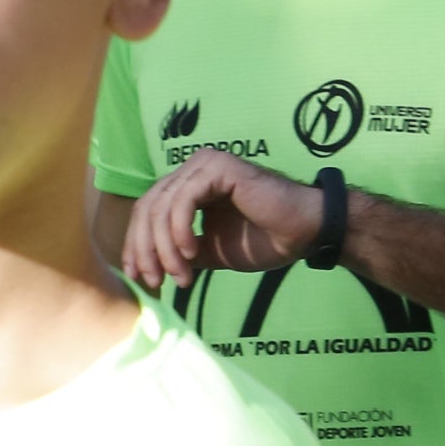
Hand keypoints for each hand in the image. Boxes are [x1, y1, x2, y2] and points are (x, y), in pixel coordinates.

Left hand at [119, 149, 322, 287]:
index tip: (138, 277)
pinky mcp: (218, 168)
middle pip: (148, 209)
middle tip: (153, 281)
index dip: (137, 245)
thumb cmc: (266, 240)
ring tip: (180, 274)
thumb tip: (150, 267)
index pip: (148, 212)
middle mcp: (193, 169)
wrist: (307, 232)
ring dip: (164, 246)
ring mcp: (204, 165)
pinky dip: (181, 229)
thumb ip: (181, 252)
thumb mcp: (211, 251)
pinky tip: (192, 251)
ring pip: (162, 207)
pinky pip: (184, 200)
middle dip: (145, 249)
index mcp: (189, 185)